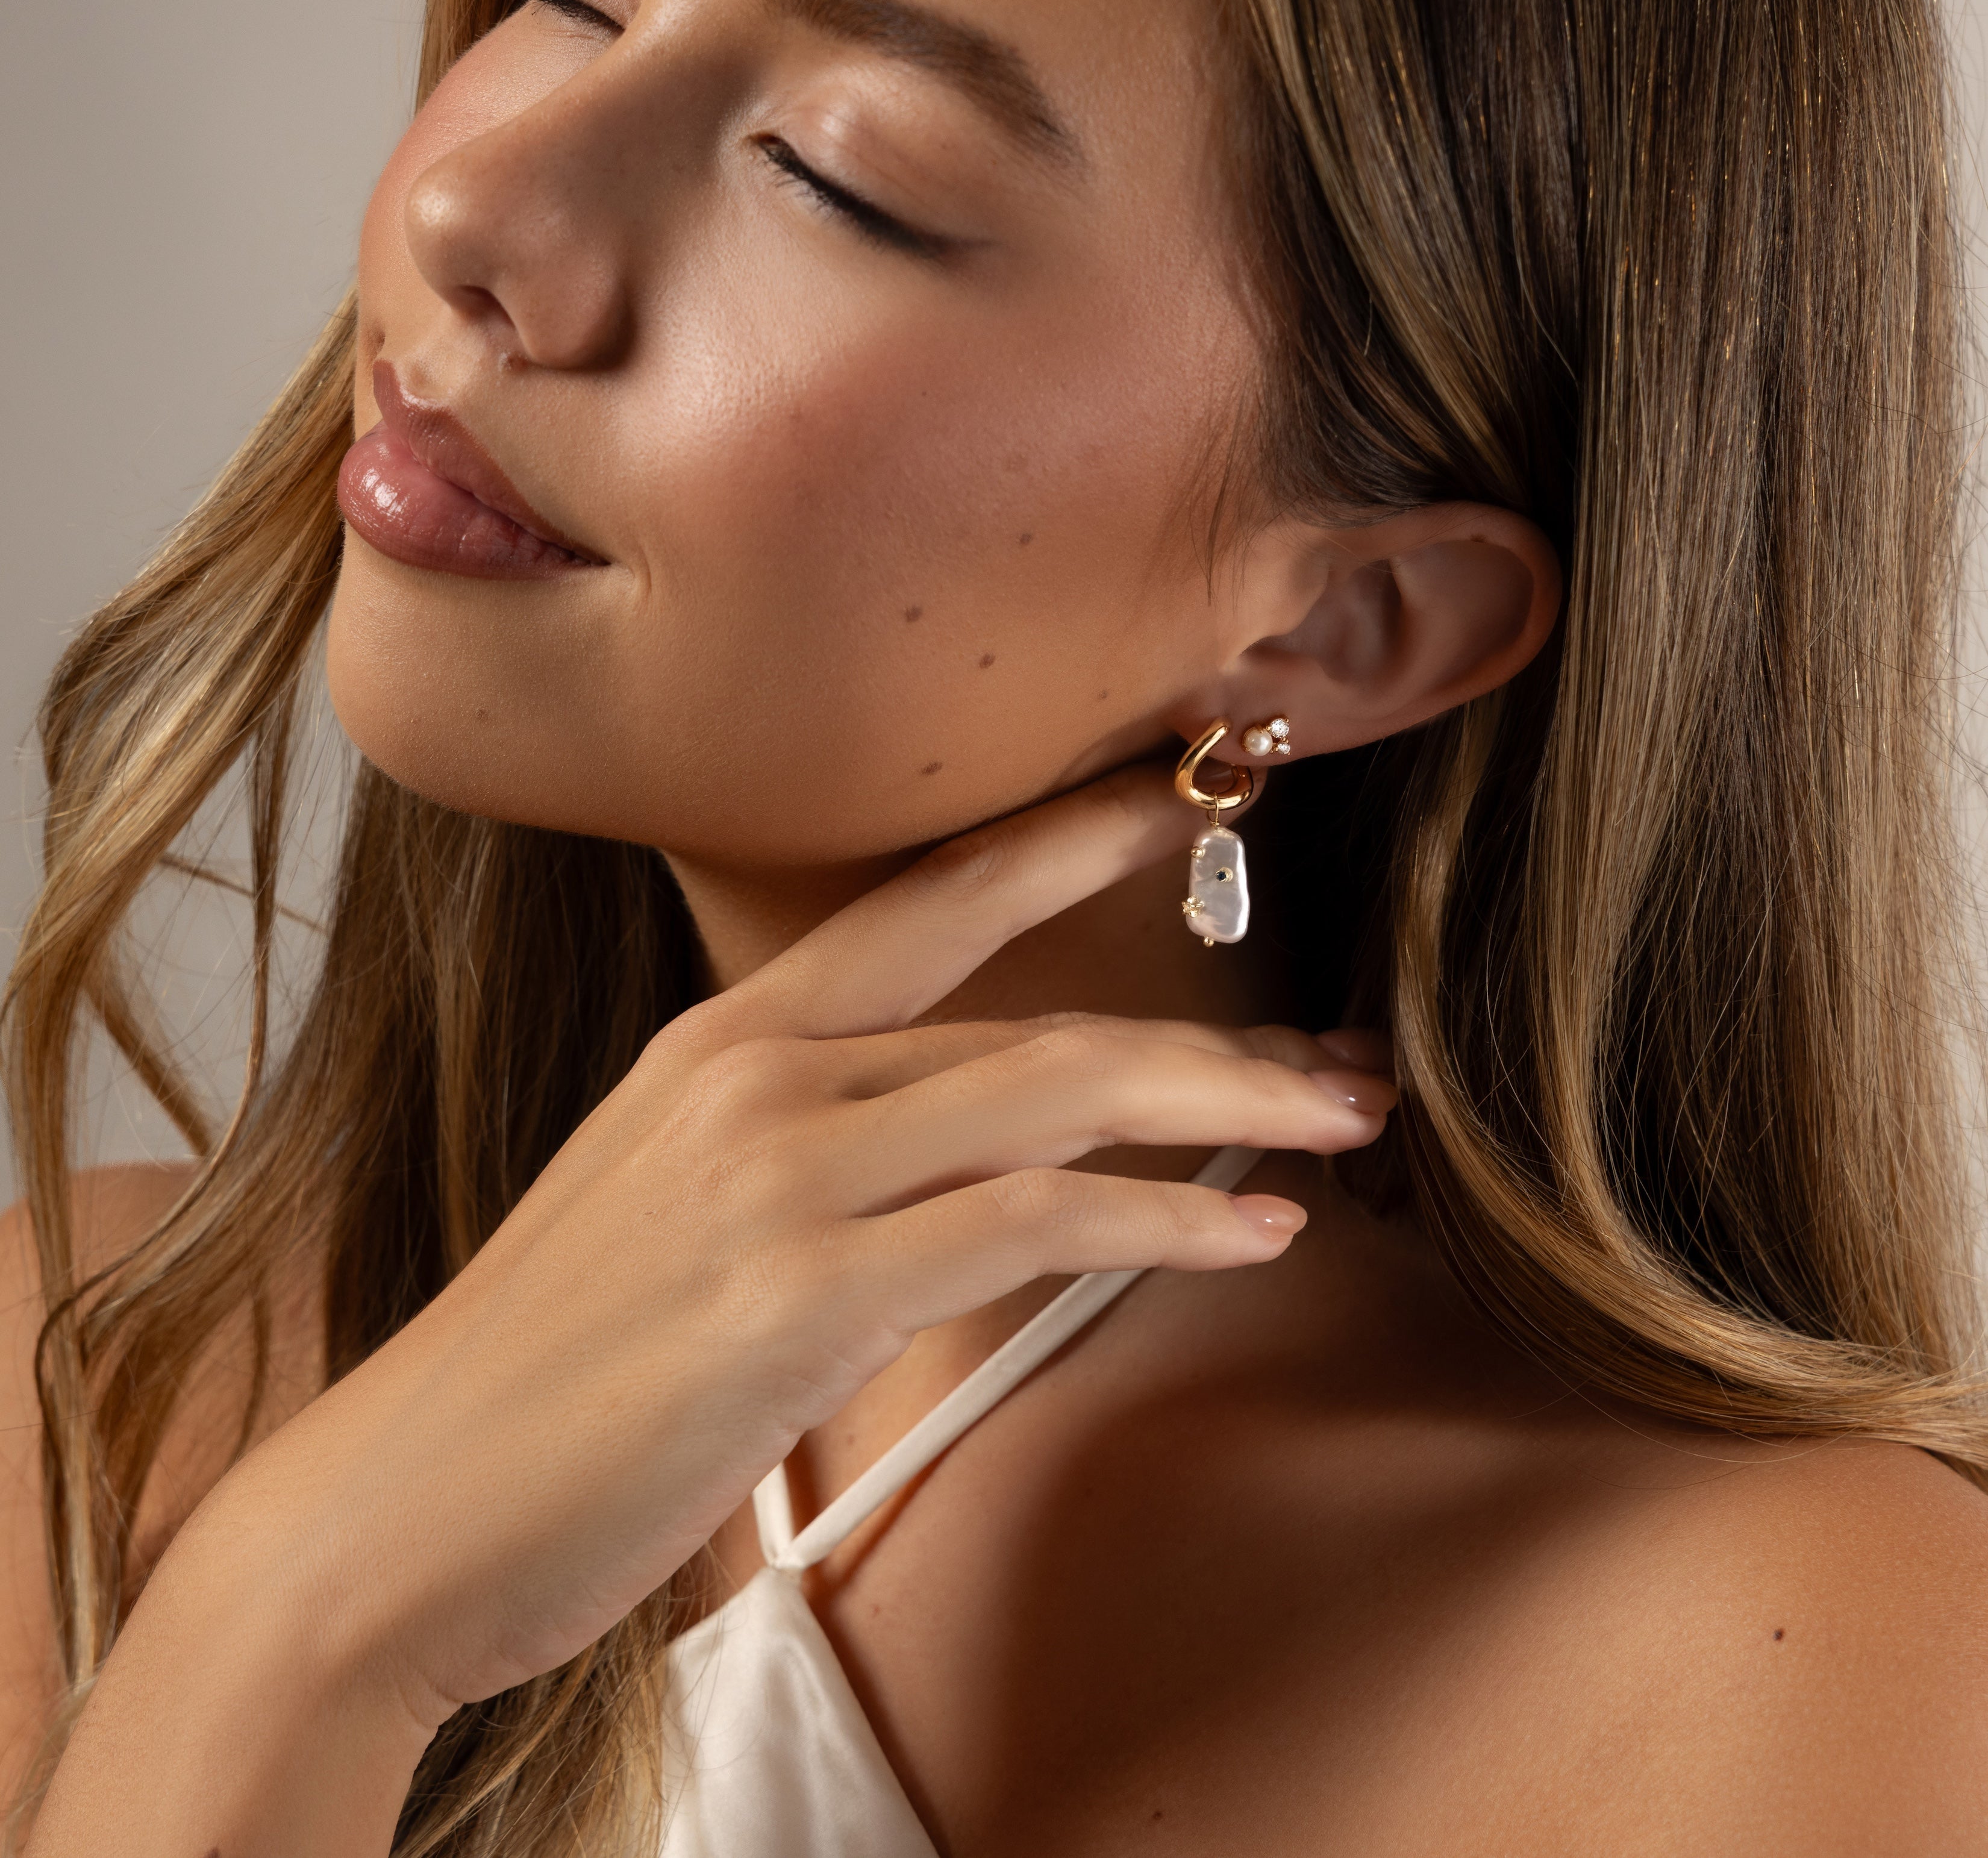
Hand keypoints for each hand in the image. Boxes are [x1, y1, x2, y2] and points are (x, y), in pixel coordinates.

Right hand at [45, 764, 1394, 1845]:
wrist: (400, 1509)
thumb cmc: (549, 1371)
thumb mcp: (671, 1206)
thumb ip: (804, 1148)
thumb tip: (947, 1146)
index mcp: (725, 1039)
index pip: (929, 903)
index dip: (1069, 841)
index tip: (1187, 806)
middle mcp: (757, 1076)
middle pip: (1035, 1013)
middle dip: (1211, 1033)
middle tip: (1338, 1055)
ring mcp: (778, 1175)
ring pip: (1053, 1096)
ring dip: (1223, 1110)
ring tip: (1339, 1118)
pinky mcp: (800, 1293)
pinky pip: (1028, 1224)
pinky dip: (1158, 1222)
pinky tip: (1251, 1233)